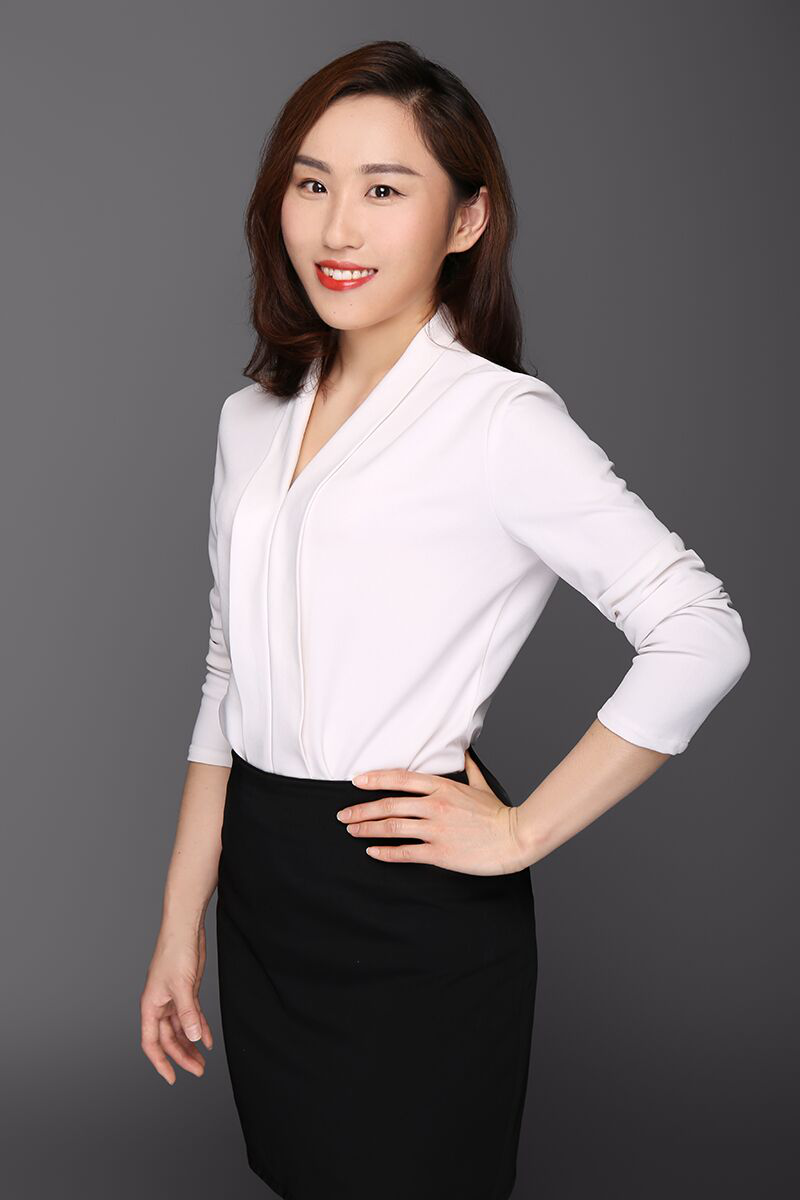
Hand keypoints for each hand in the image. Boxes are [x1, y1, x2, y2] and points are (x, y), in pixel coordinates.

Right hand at [140, 922, 213, 1084]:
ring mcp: (174, 998)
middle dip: (182, 1056)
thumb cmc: (175, 951)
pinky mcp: (187, 991)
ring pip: (181, 1029)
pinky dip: (200, 1027)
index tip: (172, 1078)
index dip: (160, 1062)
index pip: (151, 1042)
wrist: (186, 928)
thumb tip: (193, 1037)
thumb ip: (187, 1013)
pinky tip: (208, 1039)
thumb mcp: (182, 986)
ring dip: (191, 1044)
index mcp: (151, 1005)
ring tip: (203, 1060)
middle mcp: (160, 1005)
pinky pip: (192, 1016)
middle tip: (198, 1070)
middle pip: (168, 1039)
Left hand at [337, 749, 529, 875]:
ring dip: (366, 828)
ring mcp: (436, 829)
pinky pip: (404, 852)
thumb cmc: (498, 813)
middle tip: (343, 814)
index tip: (356, 781)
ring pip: (391, 827)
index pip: (400, 778)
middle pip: (388, 805)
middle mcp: (435, 805)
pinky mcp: (439, 852)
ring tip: (351, 831)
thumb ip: (469, 768)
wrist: (515, 838)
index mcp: (443, 786)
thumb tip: (465, 752)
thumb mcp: (481, 785)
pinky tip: (372, 851)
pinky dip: (384, 852)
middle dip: (361, 809)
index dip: (375, 779)